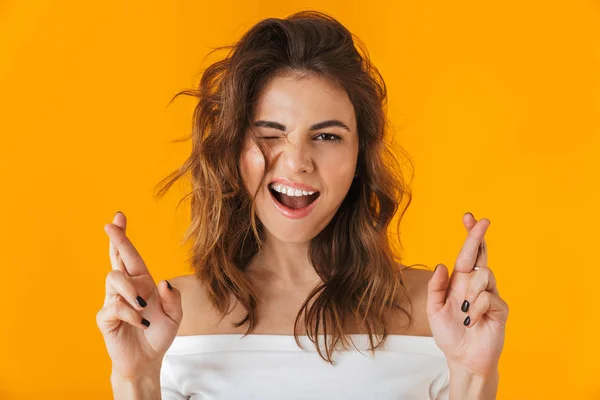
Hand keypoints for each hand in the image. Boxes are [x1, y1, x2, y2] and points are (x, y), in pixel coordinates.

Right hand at [96, 212, 182, 379]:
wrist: (148, 359)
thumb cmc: (159, 333)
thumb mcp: (175, 315)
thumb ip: (173, 299)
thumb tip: (162, 282)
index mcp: (142, 282)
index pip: (130, 255)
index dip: (123, 236)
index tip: (118, 216)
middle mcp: (127, 288)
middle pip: (116, 258)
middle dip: (115, 240)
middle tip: (110, 226)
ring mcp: (113, 301)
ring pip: (114, 279)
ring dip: (131, 291)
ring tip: (143, 308)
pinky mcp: (105, 317)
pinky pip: (114, 306)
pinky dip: (131, 314)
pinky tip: (140, 322)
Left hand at [427, 213, 508, 376]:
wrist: (463, 359)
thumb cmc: (449, 333)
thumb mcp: (434, 309)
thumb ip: (436, 287)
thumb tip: (442, 265)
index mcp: (461, 282)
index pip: (467, 254)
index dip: (470, 236)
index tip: (469, 217)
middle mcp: (477, 285)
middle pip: (481, 255)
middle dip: (479, 236)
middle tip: (482, 221)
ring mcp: (491, 295)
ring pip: (483, 275)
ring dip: (469, 292)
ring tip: (464, 311)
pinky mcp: (500, 309)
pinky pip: (487, 298)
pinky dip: (474, 310)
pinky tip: (472, 321)